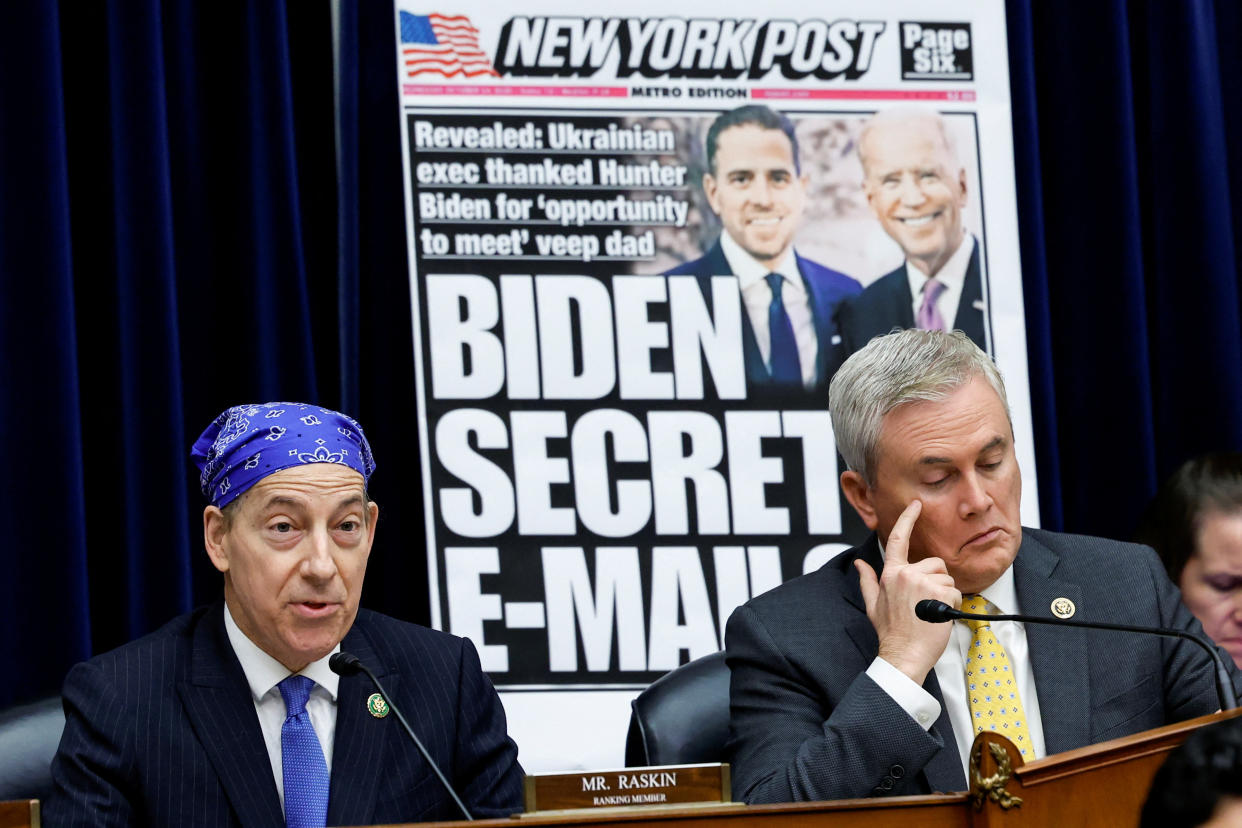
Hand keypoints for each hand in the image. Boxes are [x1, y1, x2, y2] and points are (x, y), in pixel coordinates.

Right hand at [855, 500, 961, 683]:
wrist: (903, 655)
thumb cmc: (890, 633)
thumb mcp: (872, 605)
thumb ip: (867, 581)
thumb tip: (859, 564)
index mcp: (890, 574)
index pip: (898, 538)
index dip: (908, 519)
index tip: (916, 505)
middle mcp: (905, 573)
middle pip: (935, 563)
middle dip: (937, 581)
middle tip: (927, 604)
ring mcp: (922, 582)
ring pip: (947, 578)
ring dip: (945, 595)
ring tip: (932, 612)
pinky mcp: (939, 592)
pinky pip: (956, 591)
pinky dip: (953, 604)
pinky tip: (940, 617)